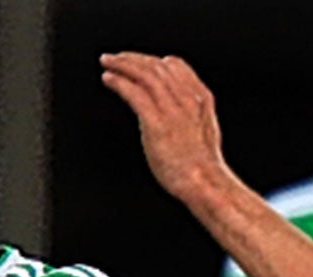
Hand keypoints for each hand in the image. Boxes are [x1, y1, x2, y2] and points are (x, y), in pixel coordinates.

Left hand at [100, 52, 227, 205]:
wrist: (204, 183)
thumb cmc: (202, 167)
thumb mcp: (204, 131)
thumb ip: (190, 115)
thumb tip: (175, 114)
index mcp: (200, 98)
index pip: (175, 65)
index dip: (153, 60)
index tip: (138, 61)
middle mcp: (186, 99)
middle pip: (156, 67)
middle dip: (132, 58)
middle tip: (114, 58)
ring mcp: (172, 110)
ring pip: (144, 75)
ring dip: (122, 65)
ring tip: (108, 63)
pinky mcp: (156, 124)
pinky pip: (134, 94)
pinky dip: (119, 83)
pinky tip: (109, 80)